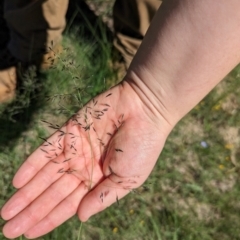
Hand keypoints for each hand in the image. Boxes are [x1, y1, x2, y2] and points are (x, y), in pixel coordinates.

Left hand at [1, 81, 170, 238]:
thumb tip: (80, 217)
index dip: (49, 219)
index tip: (29, 234)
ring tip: (7, 212)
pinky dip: (32, 165)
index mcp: (98, 180)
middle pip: (53, 192)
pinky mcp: (69, 130)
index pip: (69, 204)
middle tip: (9, 229)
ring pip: (46, 174)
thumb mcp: (127, 180)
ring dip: (27, 192)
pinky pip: (47, 150)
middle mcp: (84, 166)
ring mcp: (75, 149)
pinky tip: (18, 181)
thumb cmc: (141, 147)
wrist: (144, 111)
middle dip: (32, 210)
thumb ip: (103, 198)